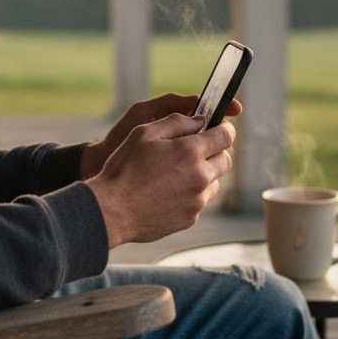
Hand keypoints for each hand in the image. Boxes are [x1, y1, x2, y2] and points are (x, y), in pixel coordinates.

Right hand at [85, 111, 237, 246]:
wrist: (112, 210)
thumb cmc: (124, 168)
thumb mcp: (144, 133)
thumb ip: (176, 122)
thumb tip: (199, 120)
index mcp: (190, 151)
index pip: (226, 136)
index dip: (224, 129)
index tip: (218, 128)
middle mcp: (200, 176)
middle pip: (225, 160)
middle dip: (215, 151)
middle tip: (195, 150)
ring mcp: (196, 200)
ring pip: (214, 182)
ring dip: (204, 174)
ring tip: (176, 173)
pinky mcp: (190, 218)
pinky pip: (199, 201)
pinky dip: (191, 193)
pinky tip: (168, 191)